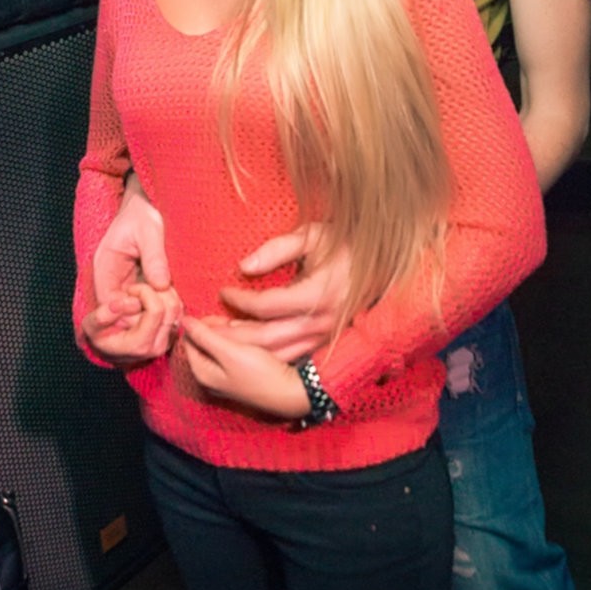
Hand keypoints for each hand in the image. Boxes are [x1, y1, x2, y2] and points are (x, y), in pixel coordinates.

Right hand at [82, 281, 182, 366]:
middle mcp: (157, 347)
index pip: (156, 310)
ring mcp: (166, 341)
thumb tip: (132, 304)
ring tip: (141, 292)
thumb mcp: (90, 324)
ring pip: (177, 306)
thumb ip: (104, 315)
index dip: (144, 292)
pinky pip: (179, 308)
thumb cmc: (98, 331)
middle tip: (136, 288)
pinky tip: (150, 296)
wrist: (104, 342)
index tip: (128, 290)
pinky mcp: (172, 334)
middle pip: (171, 307)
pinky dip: (168, 296)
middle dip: (155, 289)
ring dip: (162, 292)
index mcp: (139, 346)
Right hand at [93, 173, 172, 320]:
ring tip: (174, 299)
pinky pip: (149, 305)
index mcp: (106, 266)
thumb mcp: (150, 229)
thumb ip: (154, 256)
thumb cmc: (145, 211)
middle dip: (145, 315)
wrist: (148, 202)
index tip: (149, 303)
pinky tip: (177, 297)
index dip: (127, 311)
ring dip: (156, 313)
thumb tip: (161, 285)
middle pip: (122, 314)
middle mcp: (114, 280)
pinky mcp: (142, 285)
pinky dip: (163, 306)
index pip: (108, 303)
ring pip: (137, 314)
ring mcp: (128, 284)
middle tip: (168, 303)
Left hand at [182, 315, 310, 419]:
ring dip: (224, 334)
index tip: (217, 315)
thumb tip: (184, 321)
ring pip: (216, 348)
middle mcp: (207, 378)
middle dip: (212, 329)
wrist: (289, 391)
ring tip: (240, 326)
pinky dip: (233, 343)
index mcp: (201, 372)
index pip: (189, 340)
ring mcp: (222, 378)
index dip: (199, 324)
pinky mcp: (237, 376)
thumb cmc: (260, 371)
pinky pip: (228, 353)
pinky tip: (246, 338)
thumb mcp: (230, 351)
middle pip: (202, 345)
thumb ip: (205, 336)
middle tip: (230, 319)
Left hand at [217, 224, 351, 361]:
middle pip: (267, 337)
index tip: (223, 290)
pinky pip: (293, 354)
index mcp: (318, 293)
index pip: (267, 305)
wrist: (382, 261)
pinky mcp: (327, 340)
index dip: (240, 300)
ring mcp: (326, 335)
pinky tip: (250, 346)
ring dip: (248, 348)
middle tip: (209, 326)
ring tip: (223, 337)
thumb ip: (277, 249)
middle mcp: (322, 320)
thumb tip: (244, 266)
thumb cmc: (344, 243)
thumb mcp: (313, 235)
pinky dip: (268, 354)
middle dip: (234, 334)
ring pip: (279, 352)